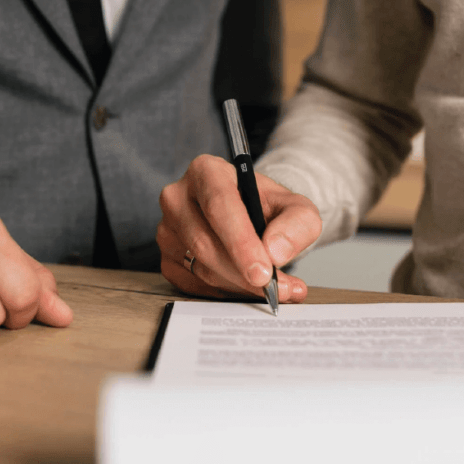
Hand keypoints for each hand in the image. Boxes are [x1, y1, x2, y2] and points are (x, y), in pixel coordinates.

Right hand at [157, 154, 321, 300]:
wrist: (251, 217)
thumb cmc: (268, 208)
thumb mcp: (296, 208)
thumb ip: (296, 224)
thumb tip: (275, 251)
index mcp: (206, 171)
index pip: (219, 206)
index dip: (240, 242)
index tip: (263, 272)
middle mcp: (178, 196)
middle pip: (205, 242)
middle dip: (242, 273)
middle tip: (276, 289)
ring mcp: (167, 228)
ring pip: (201, 268)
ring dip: (239, 285)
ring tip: (273, 288)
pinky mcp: (166, 257)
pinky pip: (194, 284)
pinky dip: (225, 292)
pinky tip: (246, 286)